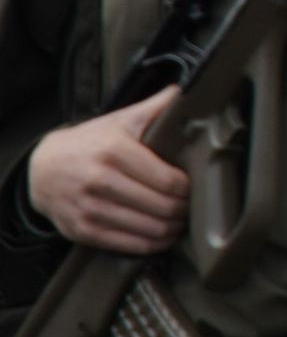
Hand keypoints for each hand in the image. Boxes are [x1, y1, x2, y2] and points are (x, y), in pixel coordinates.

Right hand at [32, 92, 180, 253]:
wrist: (42, 168)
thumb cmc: (90, 142)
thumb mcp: (120, 120)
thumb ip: (156, 107)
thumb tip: (190, 91)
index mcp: (113, 151)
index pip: (168, 180)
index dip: (189, 187)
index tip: (195, 186)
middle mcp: (98, 180)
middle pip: (162, 206)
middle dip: (184, 209)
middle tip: (192, 206)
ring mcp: (88, 208)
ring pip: (149, 229)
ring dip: (173, 229)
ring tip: (181, 221)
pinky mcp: (81, 230)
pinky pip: (128, 245)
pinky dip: (153, 244)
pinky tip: (162, 236)